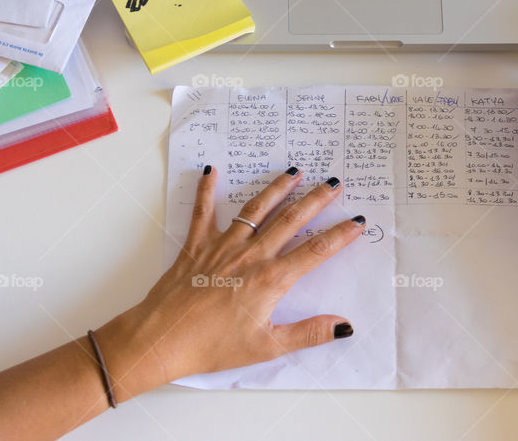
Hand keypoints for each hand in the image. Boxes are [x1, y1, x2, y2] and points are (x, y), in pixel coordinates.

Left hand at [94, 167, 363, 399]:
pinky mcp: (197, 245)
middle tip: (333, 184)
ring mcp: (223, 246)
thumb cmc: (212, 346)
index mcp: (271, 279)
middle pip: (291, 220)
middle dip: (315, 200)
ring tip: (294, 172)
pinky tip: (212, 170)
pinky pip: (204, 211)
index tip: (356, 221)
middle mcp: (251, 255)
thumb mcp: (266, 346)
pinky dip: (208, 190)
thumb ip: (307, 333)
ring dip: (277, 188)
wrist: (161, 340)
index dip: (339, 235)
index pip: (315, 251)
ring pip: (256, 209)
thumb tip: (344, 326)